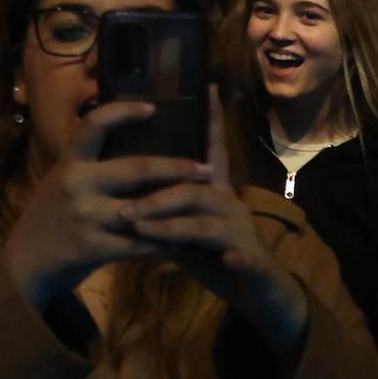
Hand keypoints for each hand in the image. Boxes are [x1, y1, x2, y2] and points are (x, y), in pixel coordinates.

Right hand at [2, 99, 206, 306]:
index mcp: (69, 162)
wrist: (26, 260)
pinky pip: (139, 245)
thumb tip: (125, 137)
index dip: (123, 112)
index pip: (94, 124)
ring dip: (178, 208)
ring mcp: (85, 216)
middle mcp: (76, 184)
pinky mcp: (93, 248)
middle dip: (176, 167)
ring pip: (144, 209)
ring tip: (204, 205)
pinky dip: (165, 243)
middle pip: (135, 168)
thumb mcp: (61, 181)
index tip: (153, 108)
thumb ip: (88, 164)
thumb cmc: (51, 214)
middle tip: (206, 168)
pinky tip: (183, 240)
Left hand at [121, 88, 309, 353]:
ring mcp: (243, 230)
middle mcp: (228, 202)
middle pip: (190, 187)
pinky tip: (226, 261)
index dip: (210, 120)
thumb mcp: (181, 228)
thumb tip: (121, 184)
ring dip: (170, 225)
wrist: (256, 292)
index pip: (209, 149)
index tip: (208, 86)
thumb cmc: (212, 255)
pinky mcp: (253, 259)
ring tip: (140, 230)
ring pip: (205, 220)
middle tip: (121, 208)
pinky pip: (241, 255)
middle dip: (153, 196)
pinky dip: (233, 257)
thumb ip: (161, 206)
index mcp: (212, 191)